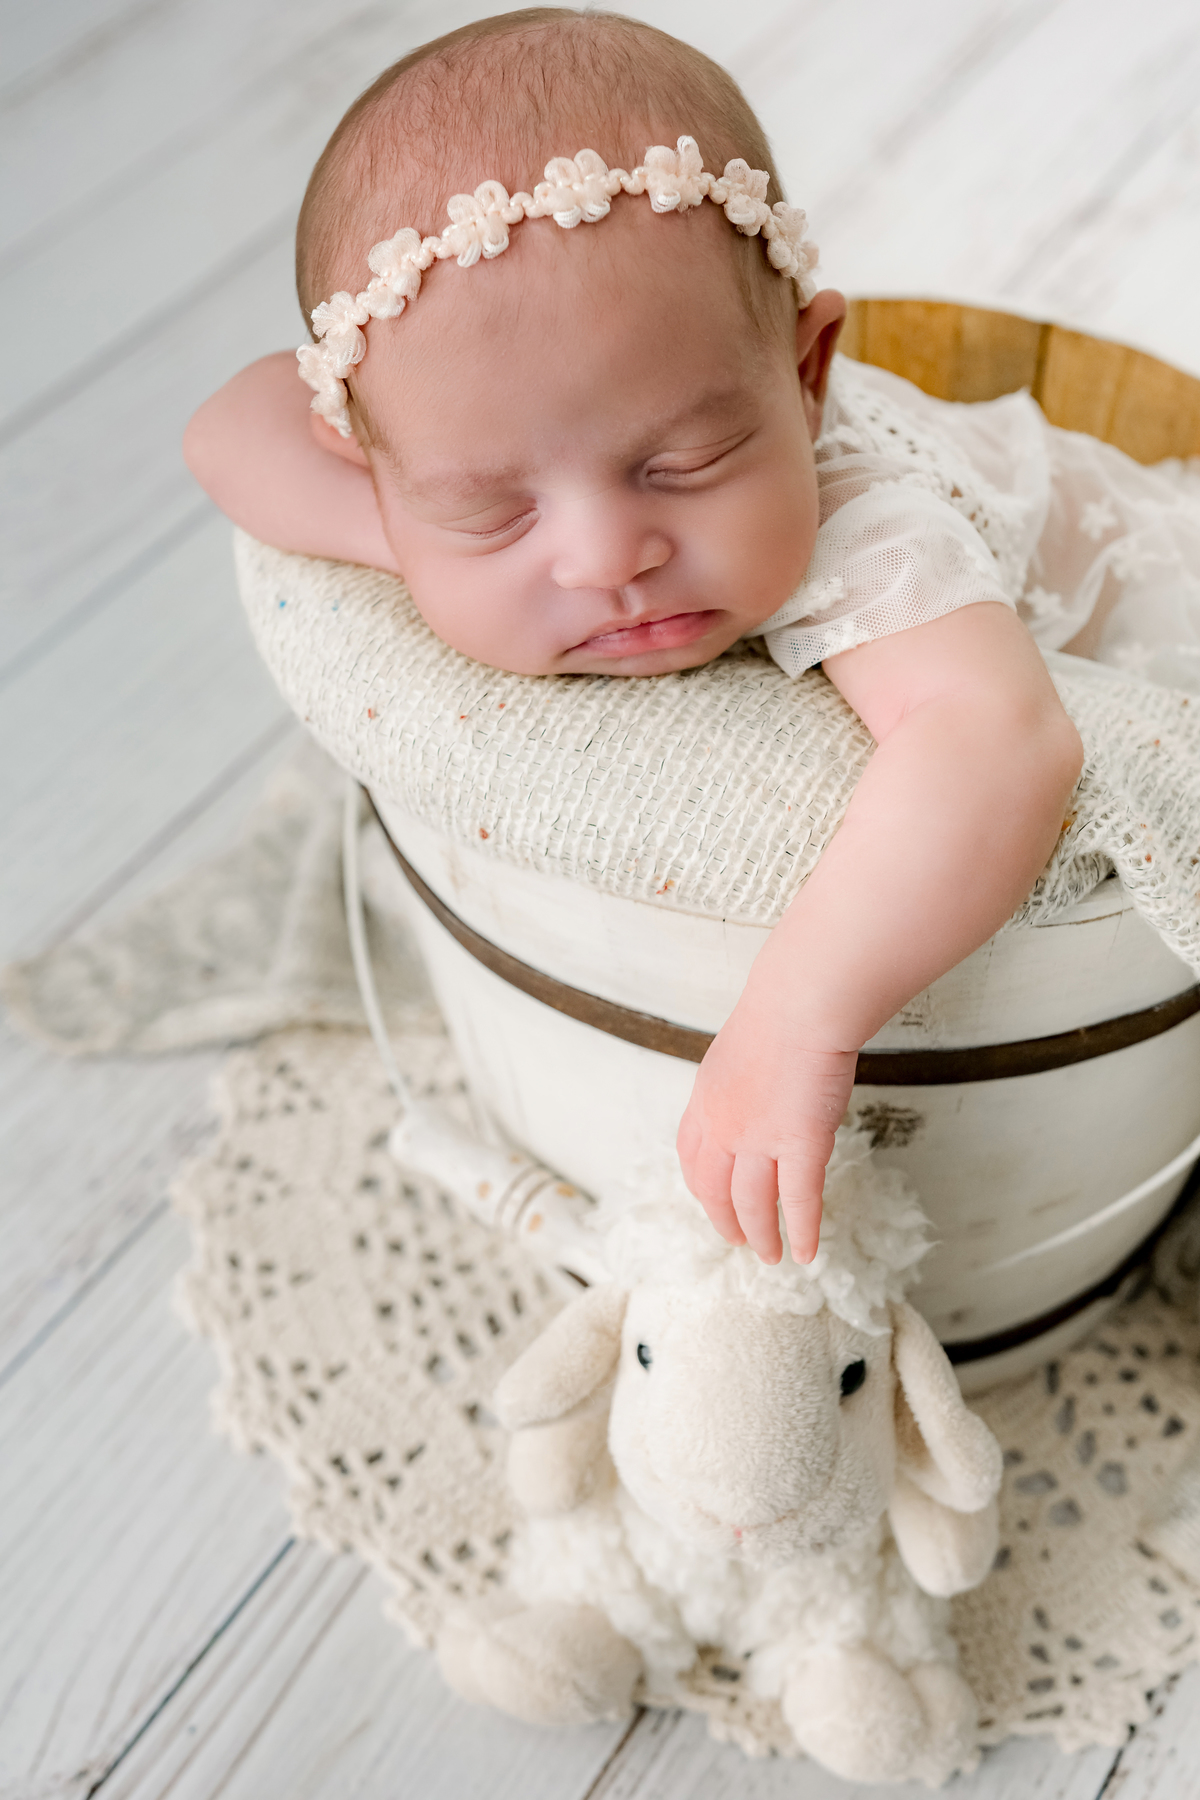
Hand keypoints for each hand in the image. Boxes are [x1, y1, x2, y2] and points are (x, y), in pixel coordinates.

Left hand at [676, 982, 857, 1264]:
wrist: (801, 1003)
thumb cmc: (781, 1013)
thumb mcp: (737, 1052)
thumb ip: (737, 1083)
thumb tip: (752, 1095)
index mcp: (705, 1101)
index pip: (692, 1158)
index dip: (702, 1188)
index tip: (713, 1202)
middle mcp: (723, 1126)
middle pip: (716, 1190)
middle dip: (726, 1221)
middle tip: (739, 1242)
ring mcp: (759, 1139)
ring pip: (753, 1204)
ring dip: (761, 1235)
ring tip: (771, 1257)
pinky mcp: (801, 1144)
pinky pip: (799, 1200)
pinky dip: (803, 1230)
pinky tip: (807, 1252)